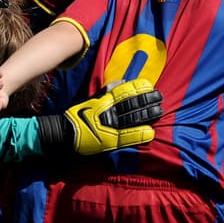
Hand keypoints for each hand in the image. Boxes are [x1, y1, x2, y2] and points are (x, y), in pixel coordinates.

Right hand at [38, 79, 162, 154]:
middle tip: (159, 96)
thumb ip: (107, 91)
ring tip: (159, 111)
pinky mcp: (109, 141)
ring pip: (133, 117)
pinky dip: (139, 134)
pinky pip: (127, 137)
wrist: (64, 133)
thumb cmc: (79, 116)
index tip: (149, 85)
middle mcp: (108, 111)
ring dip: (147, 114)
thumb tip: (122, 81)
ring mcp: (109, 126)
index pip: (124, 91)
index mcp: (104, 100)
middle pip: (132, 102)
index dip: (138, 87)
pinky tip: (150, 132)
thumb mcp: (93, 99)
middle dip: (147, 99)